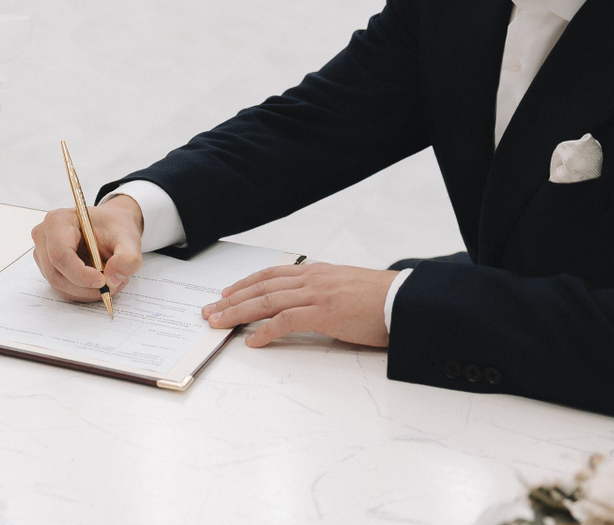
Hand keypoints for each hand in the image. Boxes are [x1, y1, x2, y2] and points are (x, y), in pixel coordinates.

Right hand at [31, 196, 143, 301]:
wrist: (110, 227)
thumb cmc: (114, 227)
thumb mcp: (129, 238)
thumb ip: (128, 258)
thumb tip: (112, 279)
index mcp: (58, 221)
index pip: (60, 254)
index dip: (80, 274)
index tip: (103, 281)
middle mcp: (44, 237)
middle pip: (57, 274)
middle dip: (86, 287)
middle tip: (112, 285)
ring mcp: (44, 254)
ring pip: (60, 285)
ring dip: (86, 291)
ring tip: (110, 280)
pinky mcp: (49, 268)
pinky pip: (63, 289)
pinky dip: (83, 292)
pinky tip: (98, 281)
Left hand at [202, 262, 396, 347]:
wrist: (405, 300)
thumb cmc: (380, 300)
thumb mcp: (344, 289)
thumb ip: (321, 295)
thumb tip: (305, 309)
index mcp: (315, 272)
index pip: (271, 276)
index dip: (244, 285)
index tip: (225, 294)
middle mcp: (311, 279)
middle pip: (260, 287)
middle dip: (230, 300)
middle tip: (209, 312)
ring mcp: (316, 294)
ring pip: (265, 301)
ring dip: (237, 314)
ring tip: (218, 324)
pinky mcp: (324, 312)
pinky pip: (286, 321)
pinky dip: (265, 331)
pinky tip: (252, 341)